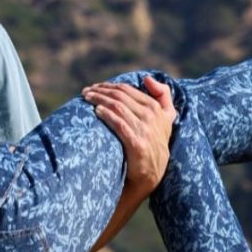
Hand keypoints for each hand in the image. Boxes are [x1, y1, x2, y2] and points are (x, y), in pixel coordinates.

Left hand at [82, 77, 175, 195]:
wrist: (152, 174)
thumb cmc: (154, 143)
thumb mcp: (166, 118)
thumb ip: (163, 95)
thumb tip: (147, 78)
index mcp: (156, 108)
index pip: (127, 90)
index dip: (108, 86)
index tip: (94, 87)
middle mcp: (152, 117)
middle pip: (120, 96)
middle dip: (100, 91)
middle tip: (85, 92)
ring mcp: (145, 130)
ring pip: (118, 107)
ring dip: (99, 100)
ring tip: (85, 98)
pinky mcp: (138, 144)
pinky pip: (119, 124)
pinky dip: (107, 115)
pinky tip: (96, 111)